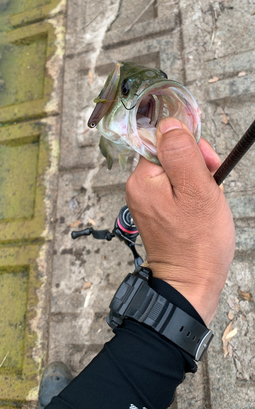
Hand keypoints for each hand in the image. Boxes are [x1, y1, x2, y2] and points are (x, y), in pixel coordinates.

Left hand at [125, 118, 234, 325]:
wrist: (191, 284)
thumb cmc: (198, 243)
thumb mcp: (197, 191)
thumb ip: (182, 153)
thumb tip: (169, 123)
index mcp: (142, 179)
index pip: (163, 140)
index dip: (189, 146)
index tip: (207, 163)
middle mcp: (138, 187)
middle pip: (168, 154)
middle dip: (195, 162)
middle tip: (211, 181)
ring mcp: (147, 199)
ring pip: (174, 170)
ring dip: (196, 177)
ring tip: (207, 198)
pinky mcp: (157, 210)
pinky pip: (174, 187)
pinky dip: (191, 191)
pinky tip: (200, 205)